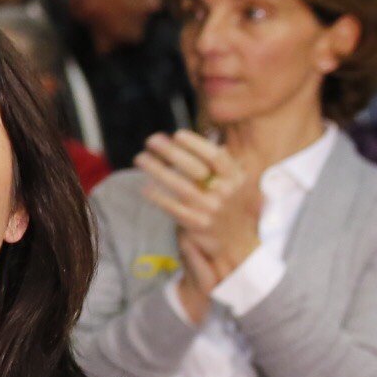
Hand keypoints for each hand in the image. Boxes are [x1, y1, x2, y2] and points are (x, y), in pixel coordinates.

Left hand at [133, 130, 261, 314]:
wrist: (235, 243)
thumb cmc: (229, 206)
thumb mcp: (235, 183)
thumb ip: (222, 163)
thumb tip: (204, 137)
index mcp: (236, 178)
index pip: (216, 156)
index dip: (196, 144)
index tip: (176, 134)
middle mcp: (225, 192)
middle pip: (194, 167)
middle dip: (170, 151)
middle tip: (151, 140)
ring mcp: (211, 209)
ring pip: (179, 185)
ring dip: (156, 169)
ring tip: (140, 157)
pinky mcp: (197, 224)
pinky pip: (172, 207)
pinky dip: (157, 196)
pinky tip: (144, 186)